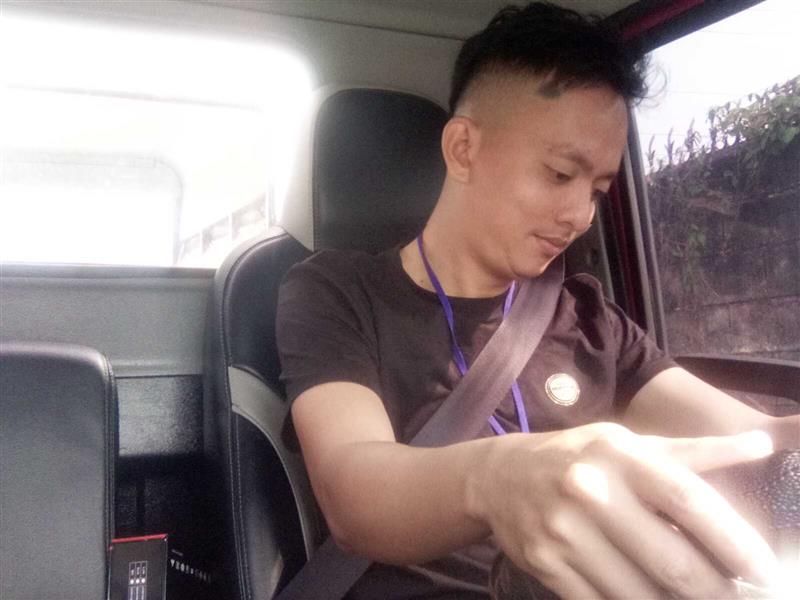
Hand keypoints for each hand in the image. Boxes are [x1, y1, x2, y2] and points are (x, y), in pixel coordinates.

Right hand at [472, 423, 778, 598]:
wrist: (500, 475)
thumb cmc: (577, 456)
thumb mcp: (628, 442)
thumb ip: (694, 452)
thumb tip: (761, 447)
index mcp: (619, 455)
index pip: (690, 502)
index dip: (736, 543)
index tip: (766, 573)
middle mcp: (590, 491)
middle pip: (672, 561)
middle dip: (718, 592)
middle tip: (741, 599)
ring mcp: (563, 531)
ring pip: (641, 594)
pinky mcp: (546, 564)